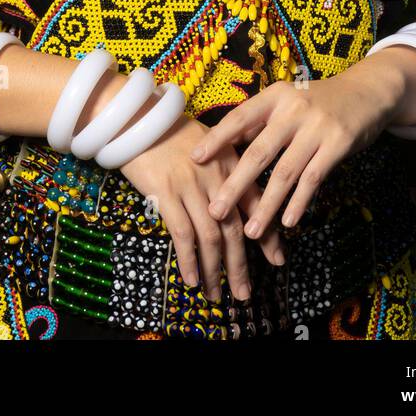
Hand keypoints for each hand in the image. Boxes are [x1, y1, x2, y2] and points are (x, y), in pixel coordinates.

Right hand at [119, 113, 287, 303]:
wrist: (138, 119)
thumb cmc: (172, 133)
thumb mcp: (209, 144)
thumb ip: (227, 169)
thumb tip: (239, 200)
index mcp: (230, 163)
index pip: (255, 204)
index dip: (268, 236)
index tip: (277, 261)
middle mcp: (216, 177)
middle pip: (235, 229)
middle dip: (240, 266)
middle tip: (244, 294)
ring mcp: (191, 186)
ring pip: (210, 236)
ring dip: (215, 271)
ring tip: (216, 295)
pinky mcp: (166, 193)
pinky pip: (182, 233)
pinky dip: (189, 260)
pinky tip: (192, 279)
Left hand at [188, 64, 400, 239]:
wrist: (367, 91)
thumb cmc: (318, 101)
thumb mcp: (287, 102)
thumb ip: (261, 123)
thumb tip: (225, 145)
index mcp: (275, 96)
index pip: (240, 118)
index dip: (217, 139)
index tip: (194, 159)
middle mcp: (293, 109)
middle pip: (258, 152)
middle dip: (235, 185)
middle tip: (215, 211)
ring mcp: (317, 127)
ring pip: (285, 173)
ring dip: (266, 206)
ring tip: (250, 231)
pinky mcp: (338, 144)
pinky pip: (313, 179)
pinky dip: (298, 203)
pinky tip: (286, 222)